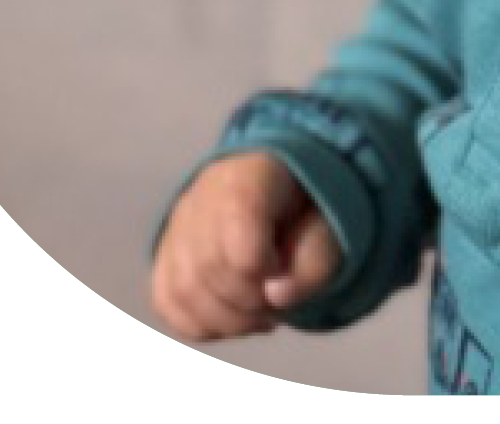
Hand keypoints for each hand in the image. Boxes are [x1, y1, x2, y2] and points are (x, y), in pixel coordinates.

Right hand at [150, 152, 342, 340]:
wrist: (286, 186)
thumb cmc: (312, 208)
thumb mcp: (333, 226)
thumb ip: (316, 259)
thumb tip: (277, 296)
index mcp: (251, 175)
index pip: (239, 233)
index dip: (265, 268)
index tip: (284, 268)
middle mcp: (204, 194)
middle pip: (209, 268)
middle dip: (248, 303)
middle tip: (277, 304)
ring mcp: (179, 223)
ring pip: (182, 291)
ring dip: (227, 321)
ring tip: (259, 314)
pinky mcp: (165, 251)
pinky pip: (167, 301)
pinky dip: (200, 324)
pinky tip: (232, 316)